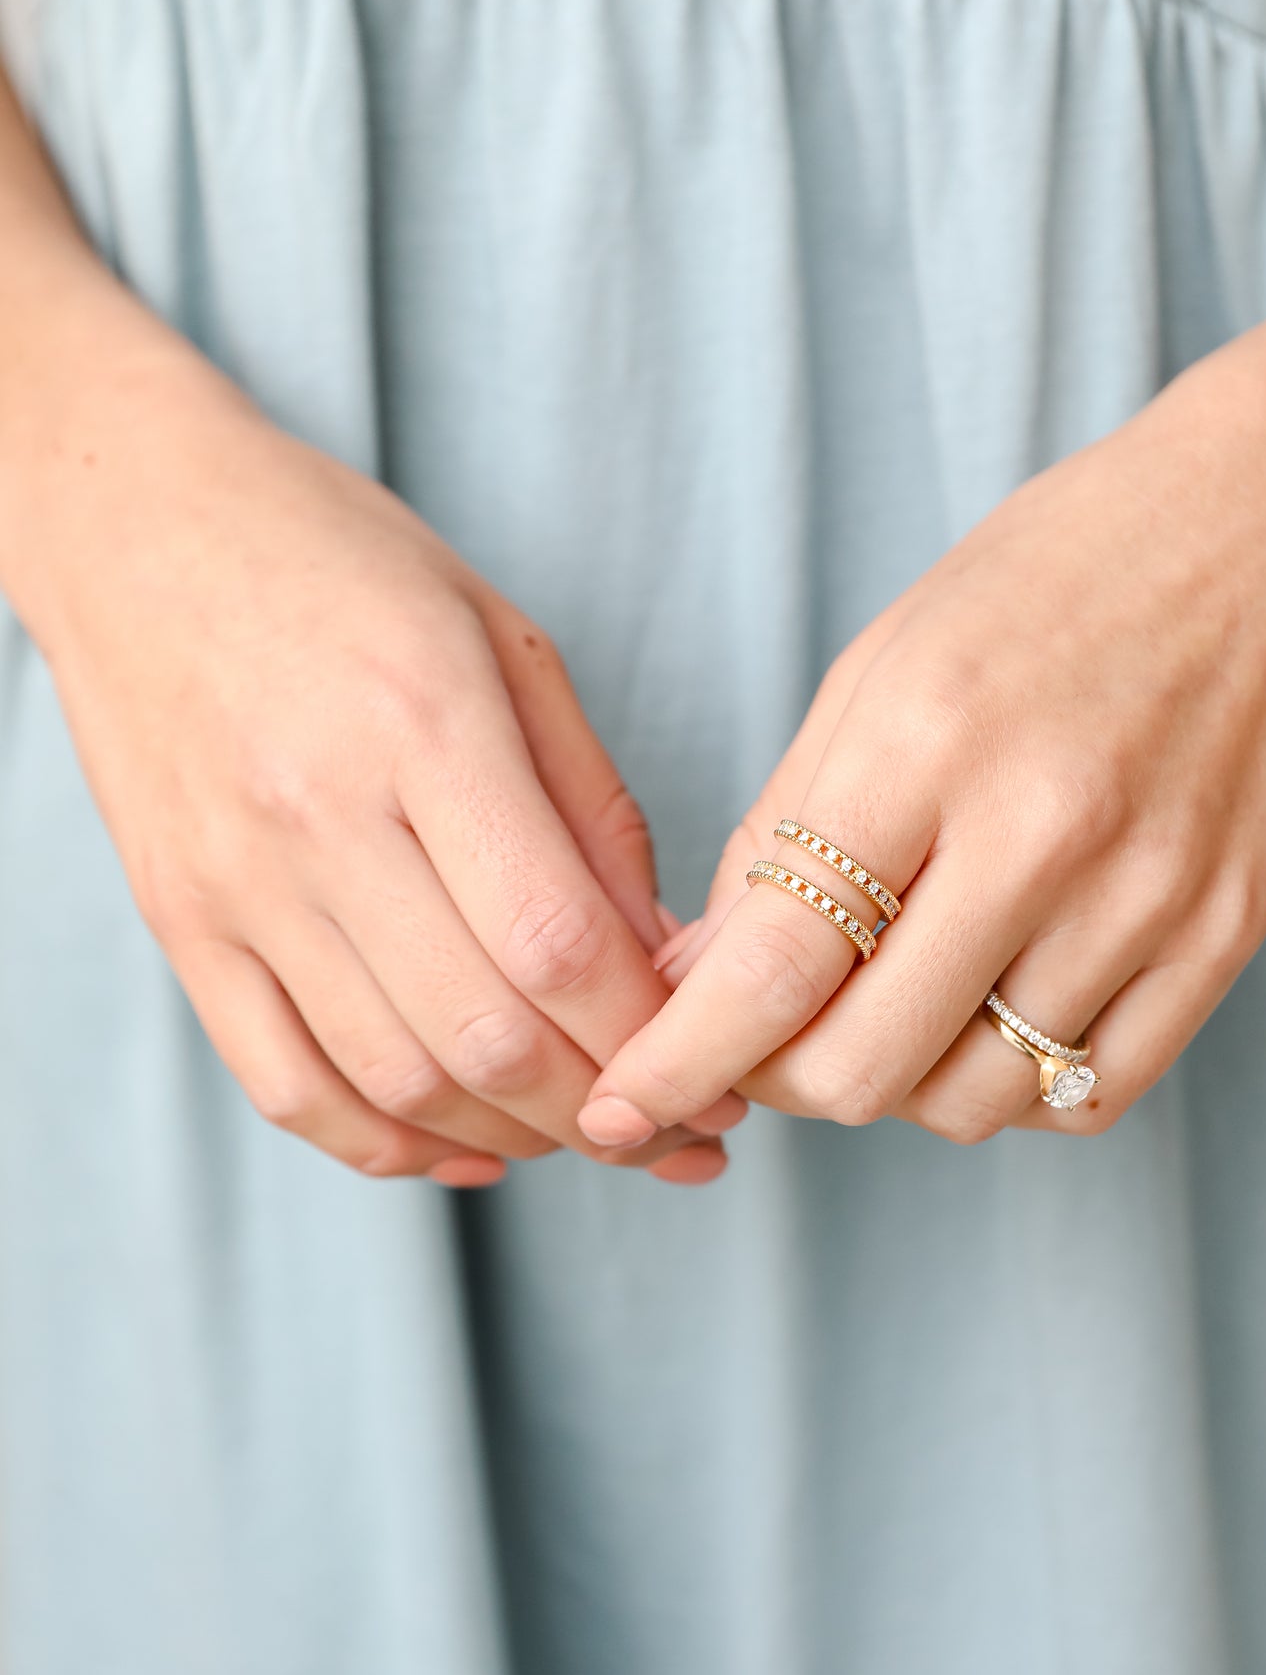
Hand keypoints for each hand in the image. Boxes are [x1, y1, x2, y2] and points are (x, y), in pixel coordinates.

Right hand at [11, 343, 738, 1184]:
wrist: (139, 527)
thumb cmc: (343, 563)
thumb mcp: (505, 640)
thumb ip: (591, 805)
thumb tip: (659, 961)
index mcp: (421, 722)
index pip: (557, 940)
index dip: (650, 1035)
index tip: (717, 1070)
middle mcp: (317, 816)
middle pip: (485, 1034)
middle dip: (605, 1112)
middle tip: (678, 1132)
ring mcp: (237, 884)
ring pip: (393, 1080)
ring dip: (512, 1138)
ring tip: (587, 1135)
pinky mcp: (183, 925)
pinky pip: (287, 1085)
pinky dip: (385, 1145)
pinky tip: (463, 1147)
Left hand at [578, 287, 1265, 1149]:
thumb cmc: (1049, 579)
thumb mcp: (881, 666)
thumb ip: (786, 832)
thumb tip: (701, 981)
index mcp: (928, 741)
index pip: (774, 963)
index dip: (677, 1060)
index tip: (618, 1106)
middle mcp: (1044, 830)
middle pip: (863, 1066)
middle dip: (778, 1082)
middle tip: (762, 1043)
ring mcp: (1148, 895)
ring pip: (970, 1100)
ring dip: (897, 1080)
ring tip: (894, 998)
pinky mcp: (1225, 937)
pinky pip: (1085, 1097)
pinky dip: (1012, 1091)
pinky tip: (990, 1016)